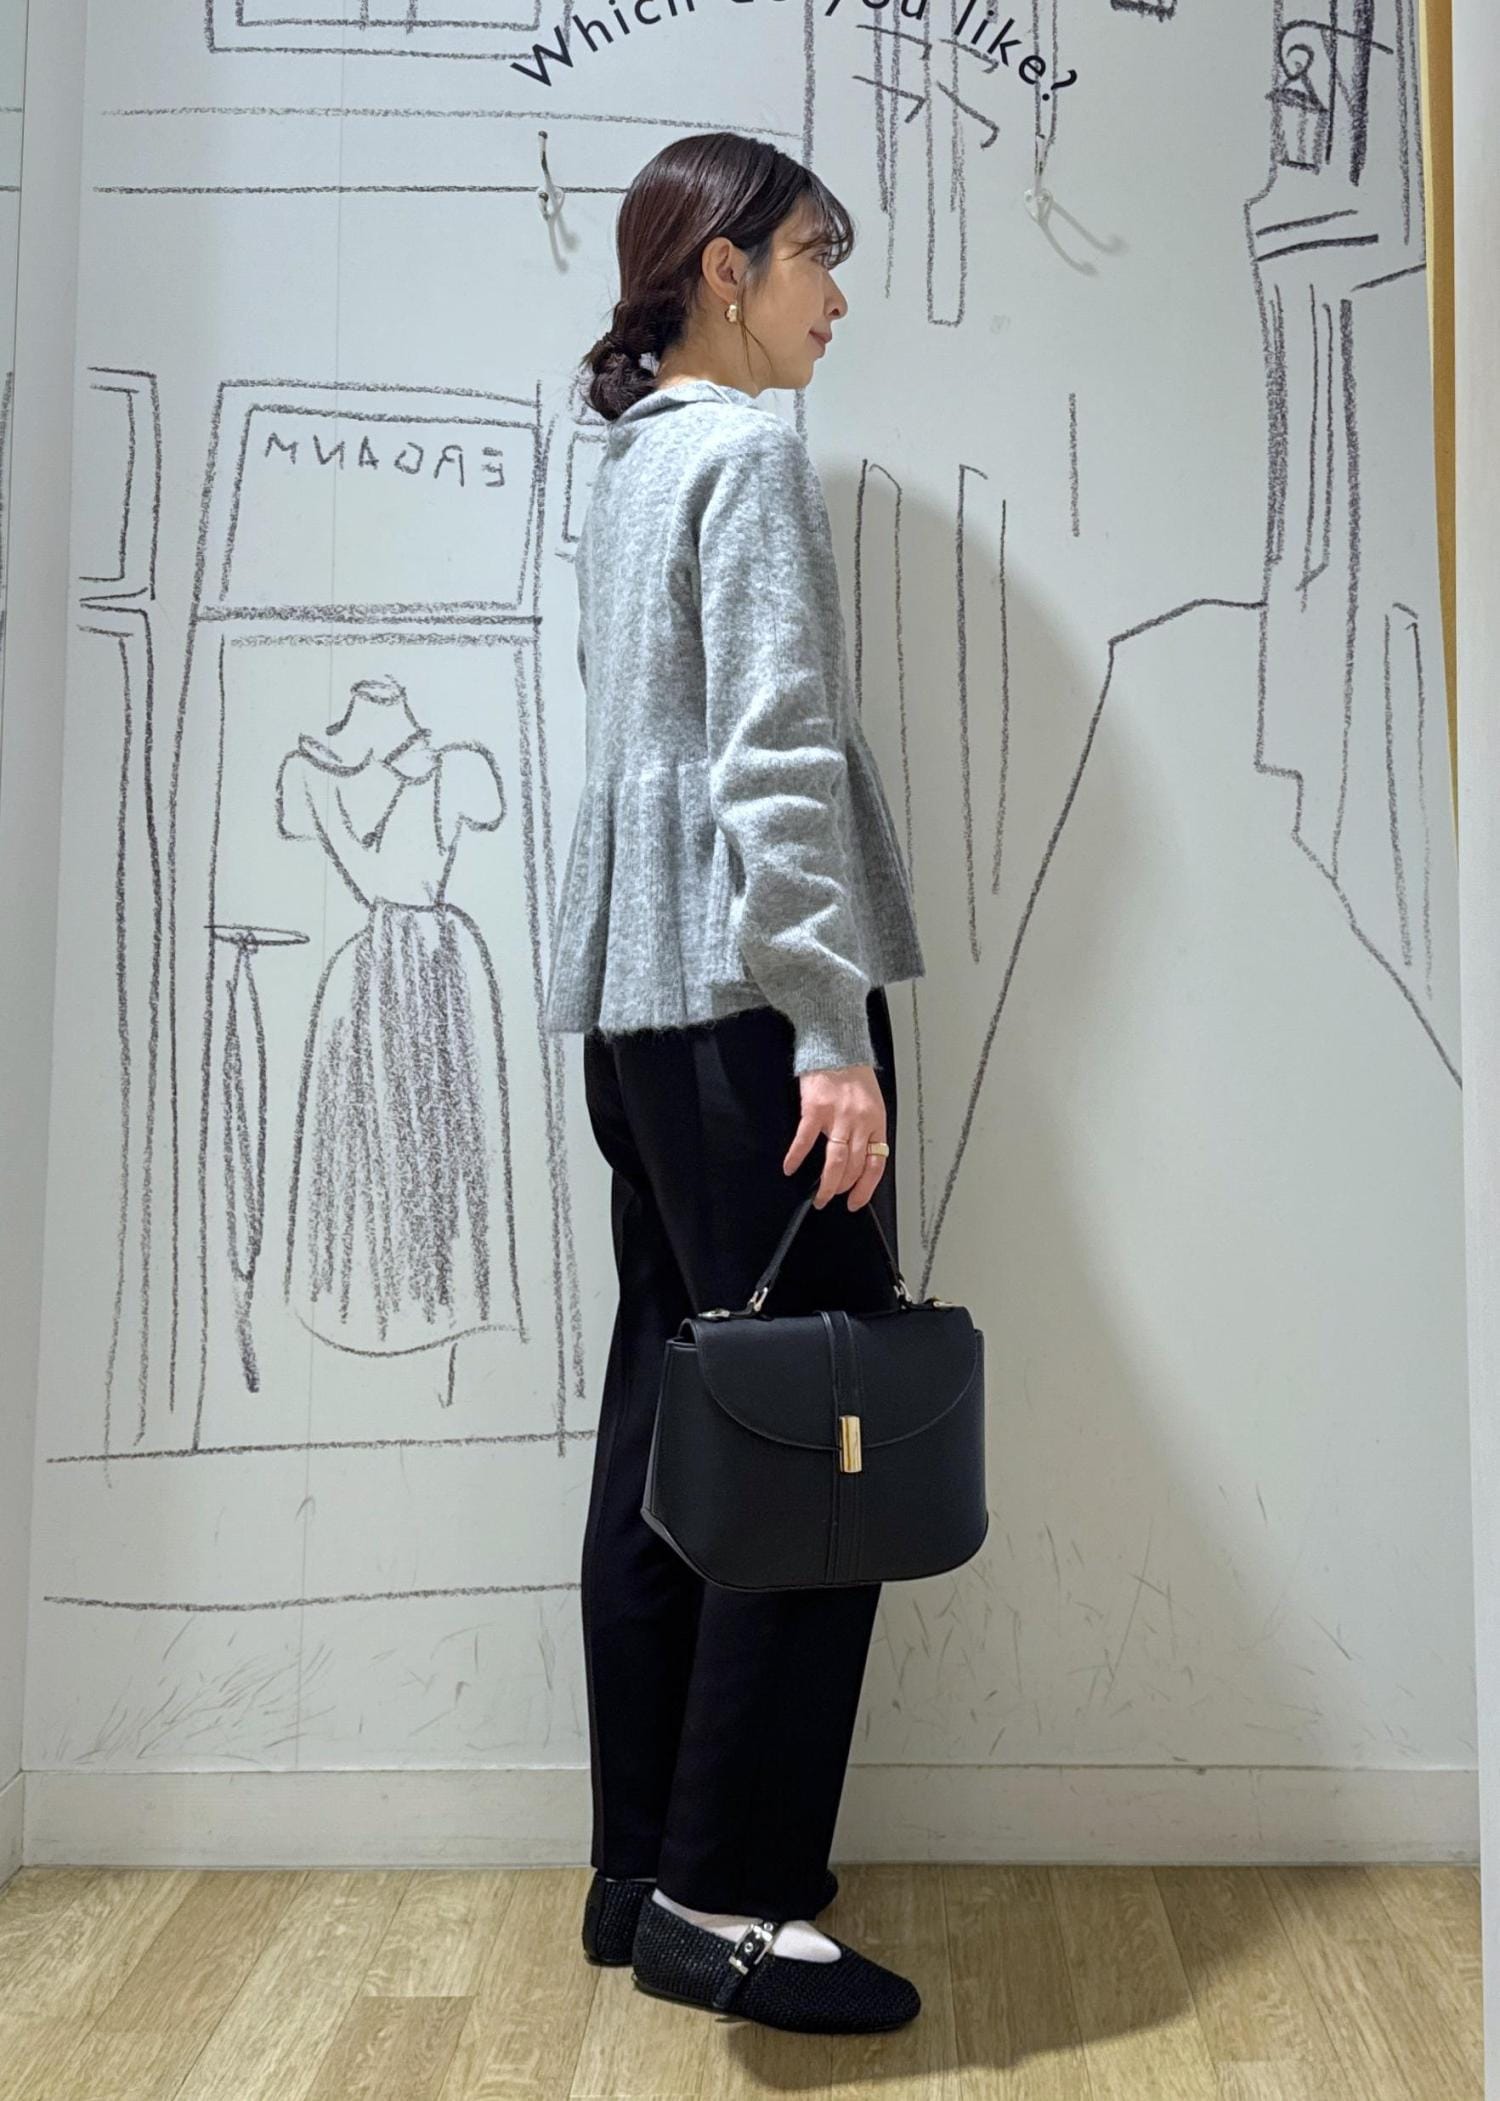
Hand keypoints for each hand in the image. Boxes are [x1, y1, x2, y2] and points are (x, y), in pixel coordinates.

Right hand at [783, 1064, 888, 1211]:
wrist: (836, 1047)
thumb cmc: (853, 1074)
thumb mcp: (872, 1103)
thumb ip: (868, 1129)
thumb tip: (860, 1158)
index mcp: (876, 1122)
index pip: (875, 1164)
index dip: (865, 1188)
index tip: (855, 1201)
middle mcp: (859, 1123)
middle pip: (854, 1167)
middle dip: (842, 1189)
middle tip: (830, 1198)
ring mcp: (837, 1117)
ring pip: (835, 1161)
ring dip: (827, 1184)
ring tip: (818, 1196)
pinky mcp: (815, 1109)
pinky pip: (805, 1140)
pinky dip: (796, 1157)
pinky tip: (790, 1167)